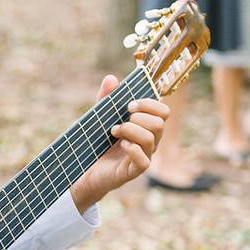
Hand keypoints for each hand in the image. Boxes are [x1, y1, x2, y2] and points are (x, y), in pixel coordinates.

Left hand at [70, 74, 170, 212]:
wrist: (85, 169)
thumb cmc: (97, 142)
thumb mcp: (100, 117)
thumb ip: (106, 98)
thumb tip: (111, 78)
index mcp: (146, 126)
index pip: (163, 111)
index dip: (149, 104)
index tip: (129, 105)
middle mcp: (150, 141)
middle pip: (160, 124)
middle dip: (139, 117)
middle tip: (120, 120)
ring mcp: (144, 157)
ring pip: (151, 139)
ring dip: (130, 130)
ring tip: (113, 132)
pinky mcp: (134, 171)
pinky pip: (144, 160)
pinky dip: (132, 148)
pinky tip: (120, 145)